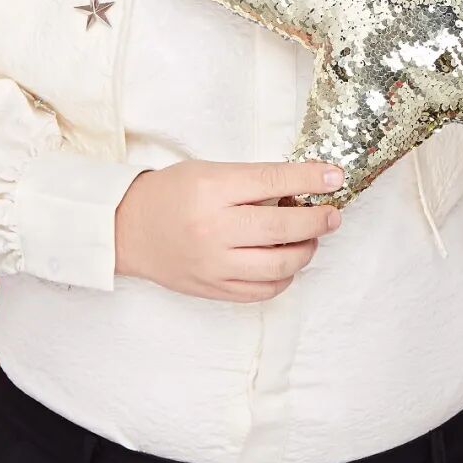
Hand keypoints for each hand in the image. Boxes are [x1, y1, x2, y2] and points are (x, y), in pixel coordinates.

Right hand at [114, 159, 344, 301]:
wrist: (127, 229)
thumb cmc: (170, 193)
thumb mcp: (208, 172)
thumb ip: (252, 180)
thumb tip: (304, 187)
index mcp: (211, 189)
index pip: (272, 182)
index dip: (310, 180)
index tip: (335, 178)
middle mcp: (213, 229)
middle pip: (282, 227)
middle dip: (318, 220)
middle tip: (332, 215)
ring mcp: (214, 264)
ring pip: (279, 265)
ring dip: (306, 251)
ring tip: (310, 239)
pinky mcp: (214, 289)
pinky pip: (263, 290)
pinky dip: (284, 277)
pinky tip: (286, 262)